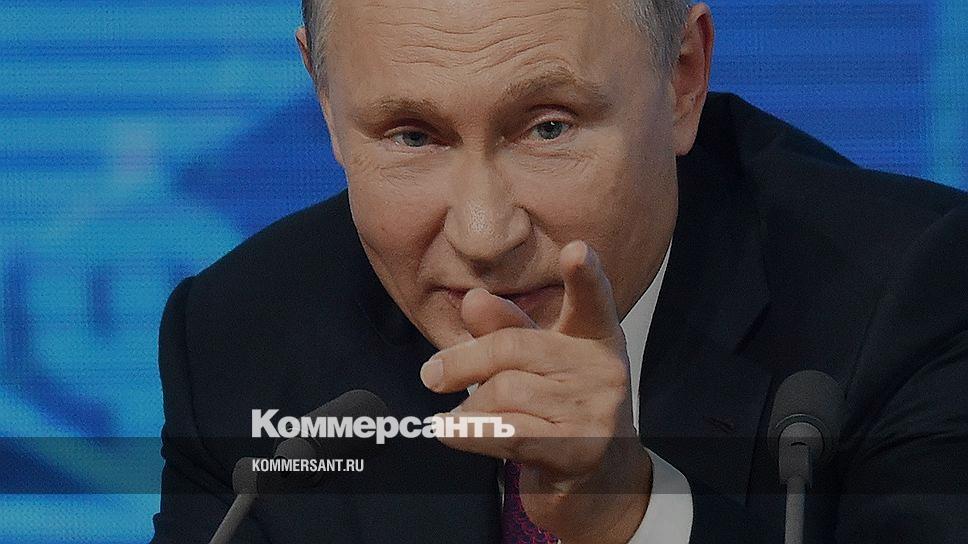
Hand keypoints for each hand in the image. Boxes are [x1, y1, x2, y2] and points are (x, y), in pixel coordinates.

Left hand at [419, 240, 652, 542]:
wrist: (595, 482)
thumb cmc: (558, 410)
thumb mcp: (536, 364)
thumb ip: (506, 329)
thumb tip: (472, 299)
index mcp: (596, 337)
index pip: (592, 300)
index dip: (584, 275)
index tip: (574, 249)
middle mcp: (604, 369)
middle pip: (514, 347)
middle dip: (464, 361)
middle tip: (431, 375)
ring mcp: (597, 411)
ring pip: (504, 391)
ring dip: (470, 407)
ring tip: (465, 418)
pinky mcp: (579, 450)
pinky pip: (508, 432)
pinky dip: (468, 432)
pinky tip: (446, 430)